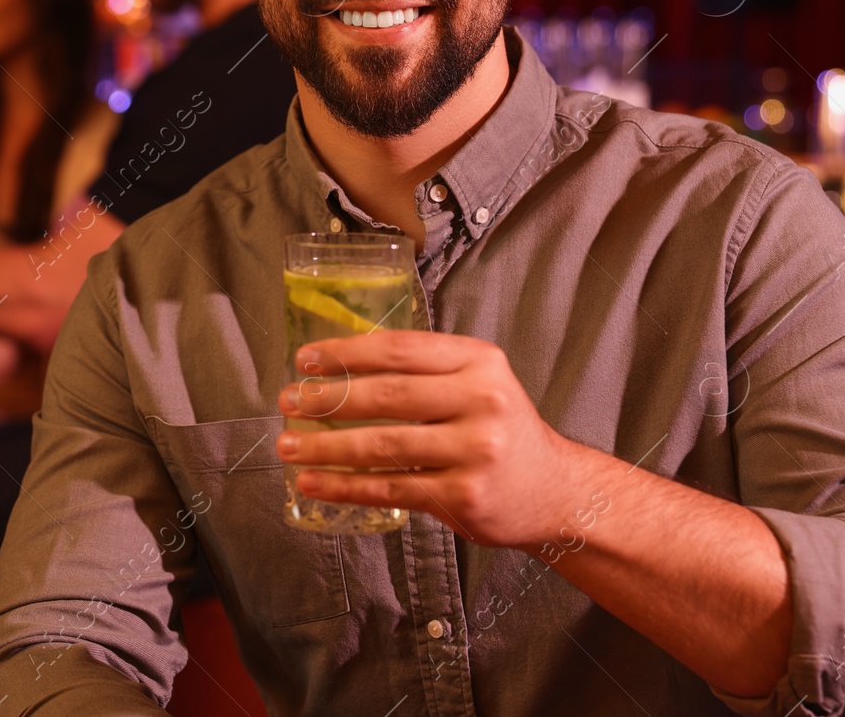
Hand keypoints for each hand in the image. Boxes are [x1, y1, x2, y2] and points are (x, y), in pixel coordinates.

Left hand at [274, 330, 599, 549]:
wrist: (556, 492)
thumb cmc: (502, 432)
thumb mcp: (478, 383)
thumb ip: (425, 372)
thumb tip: (340, 367)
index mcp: (479, 362)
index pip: (401, 350)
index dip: (347, 352)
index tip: (305, 359)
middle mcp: (483, 401)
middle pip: (388, 395)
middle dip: (328, 399)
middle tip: (288, 401)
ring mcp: (476, 450)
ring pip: (383, 446)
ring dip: (326, 447)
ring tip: (288, 446)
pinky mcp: (465, 495)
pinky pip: (391, 489)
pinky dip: (346, 487)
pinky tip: (315, 483)